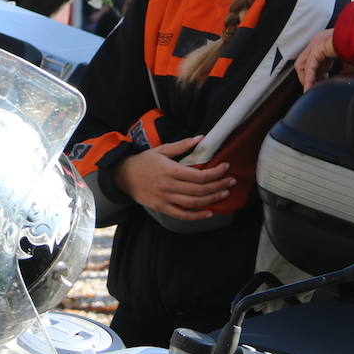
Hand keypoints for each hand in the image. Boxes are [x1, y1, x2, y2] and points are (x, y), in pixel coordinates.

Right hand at [113, 135, 232, 220]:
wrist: (122, 176)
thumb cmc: (144, 161)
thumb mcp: (162, 149)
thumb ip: (182, 145)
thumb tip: (201, 138)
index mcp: (170, 170)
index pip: (198, 175)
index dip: (215, 173)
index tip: (226, 167)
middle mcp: (168, 186)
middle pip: (199, 190)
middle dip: (218, 186)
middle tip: (231, 181)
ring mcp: (165, 199)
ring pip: (193, 203)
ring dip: (212, 199)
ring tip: (225, 193)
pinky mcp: (161, 208)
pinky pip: (181, 215)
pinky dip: (196, 216)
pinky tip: (209, 212)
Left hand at [296, 29, 337, 90]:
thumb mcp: (348, 65)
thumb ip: (341, 73)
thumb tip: (338, 84)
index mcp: (325, 44)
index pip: (312, 62)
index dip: (314, 76)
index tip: (319, 86)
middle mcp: (318, 41)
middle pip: (303, 63)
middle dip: (307, 77)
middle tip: (313, 89)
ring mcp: (317, 43)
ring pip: (302, 64)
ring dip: (305, 78)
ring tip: (311, 90)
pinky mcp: (318, 47)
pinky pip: (309, 65)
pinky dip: (309, 78)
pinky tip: (310, 87)